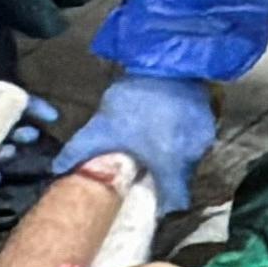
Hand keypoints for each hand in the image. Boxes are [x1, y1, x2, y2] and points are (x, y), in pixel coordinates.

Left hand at [56, 75, 216, 212]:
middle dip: (161, 178)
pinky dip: (179, 141)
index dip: (160, 205)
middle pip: (180, 181)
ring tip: (150, 145)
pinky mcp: (208, 121)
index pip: (174, 202)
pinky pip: (194, 141)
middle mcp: (193, 156)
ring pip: (187, 161)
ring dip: (170, 158)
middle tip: (141, 168)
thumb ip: (80, 152)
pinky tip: (163, 128)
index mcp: (171, 164)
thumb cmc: (136, 99)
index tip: (145, 197)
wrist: (165, 60)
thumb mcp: (102, 126)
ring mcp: (205, 138)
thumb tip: (59, 170)